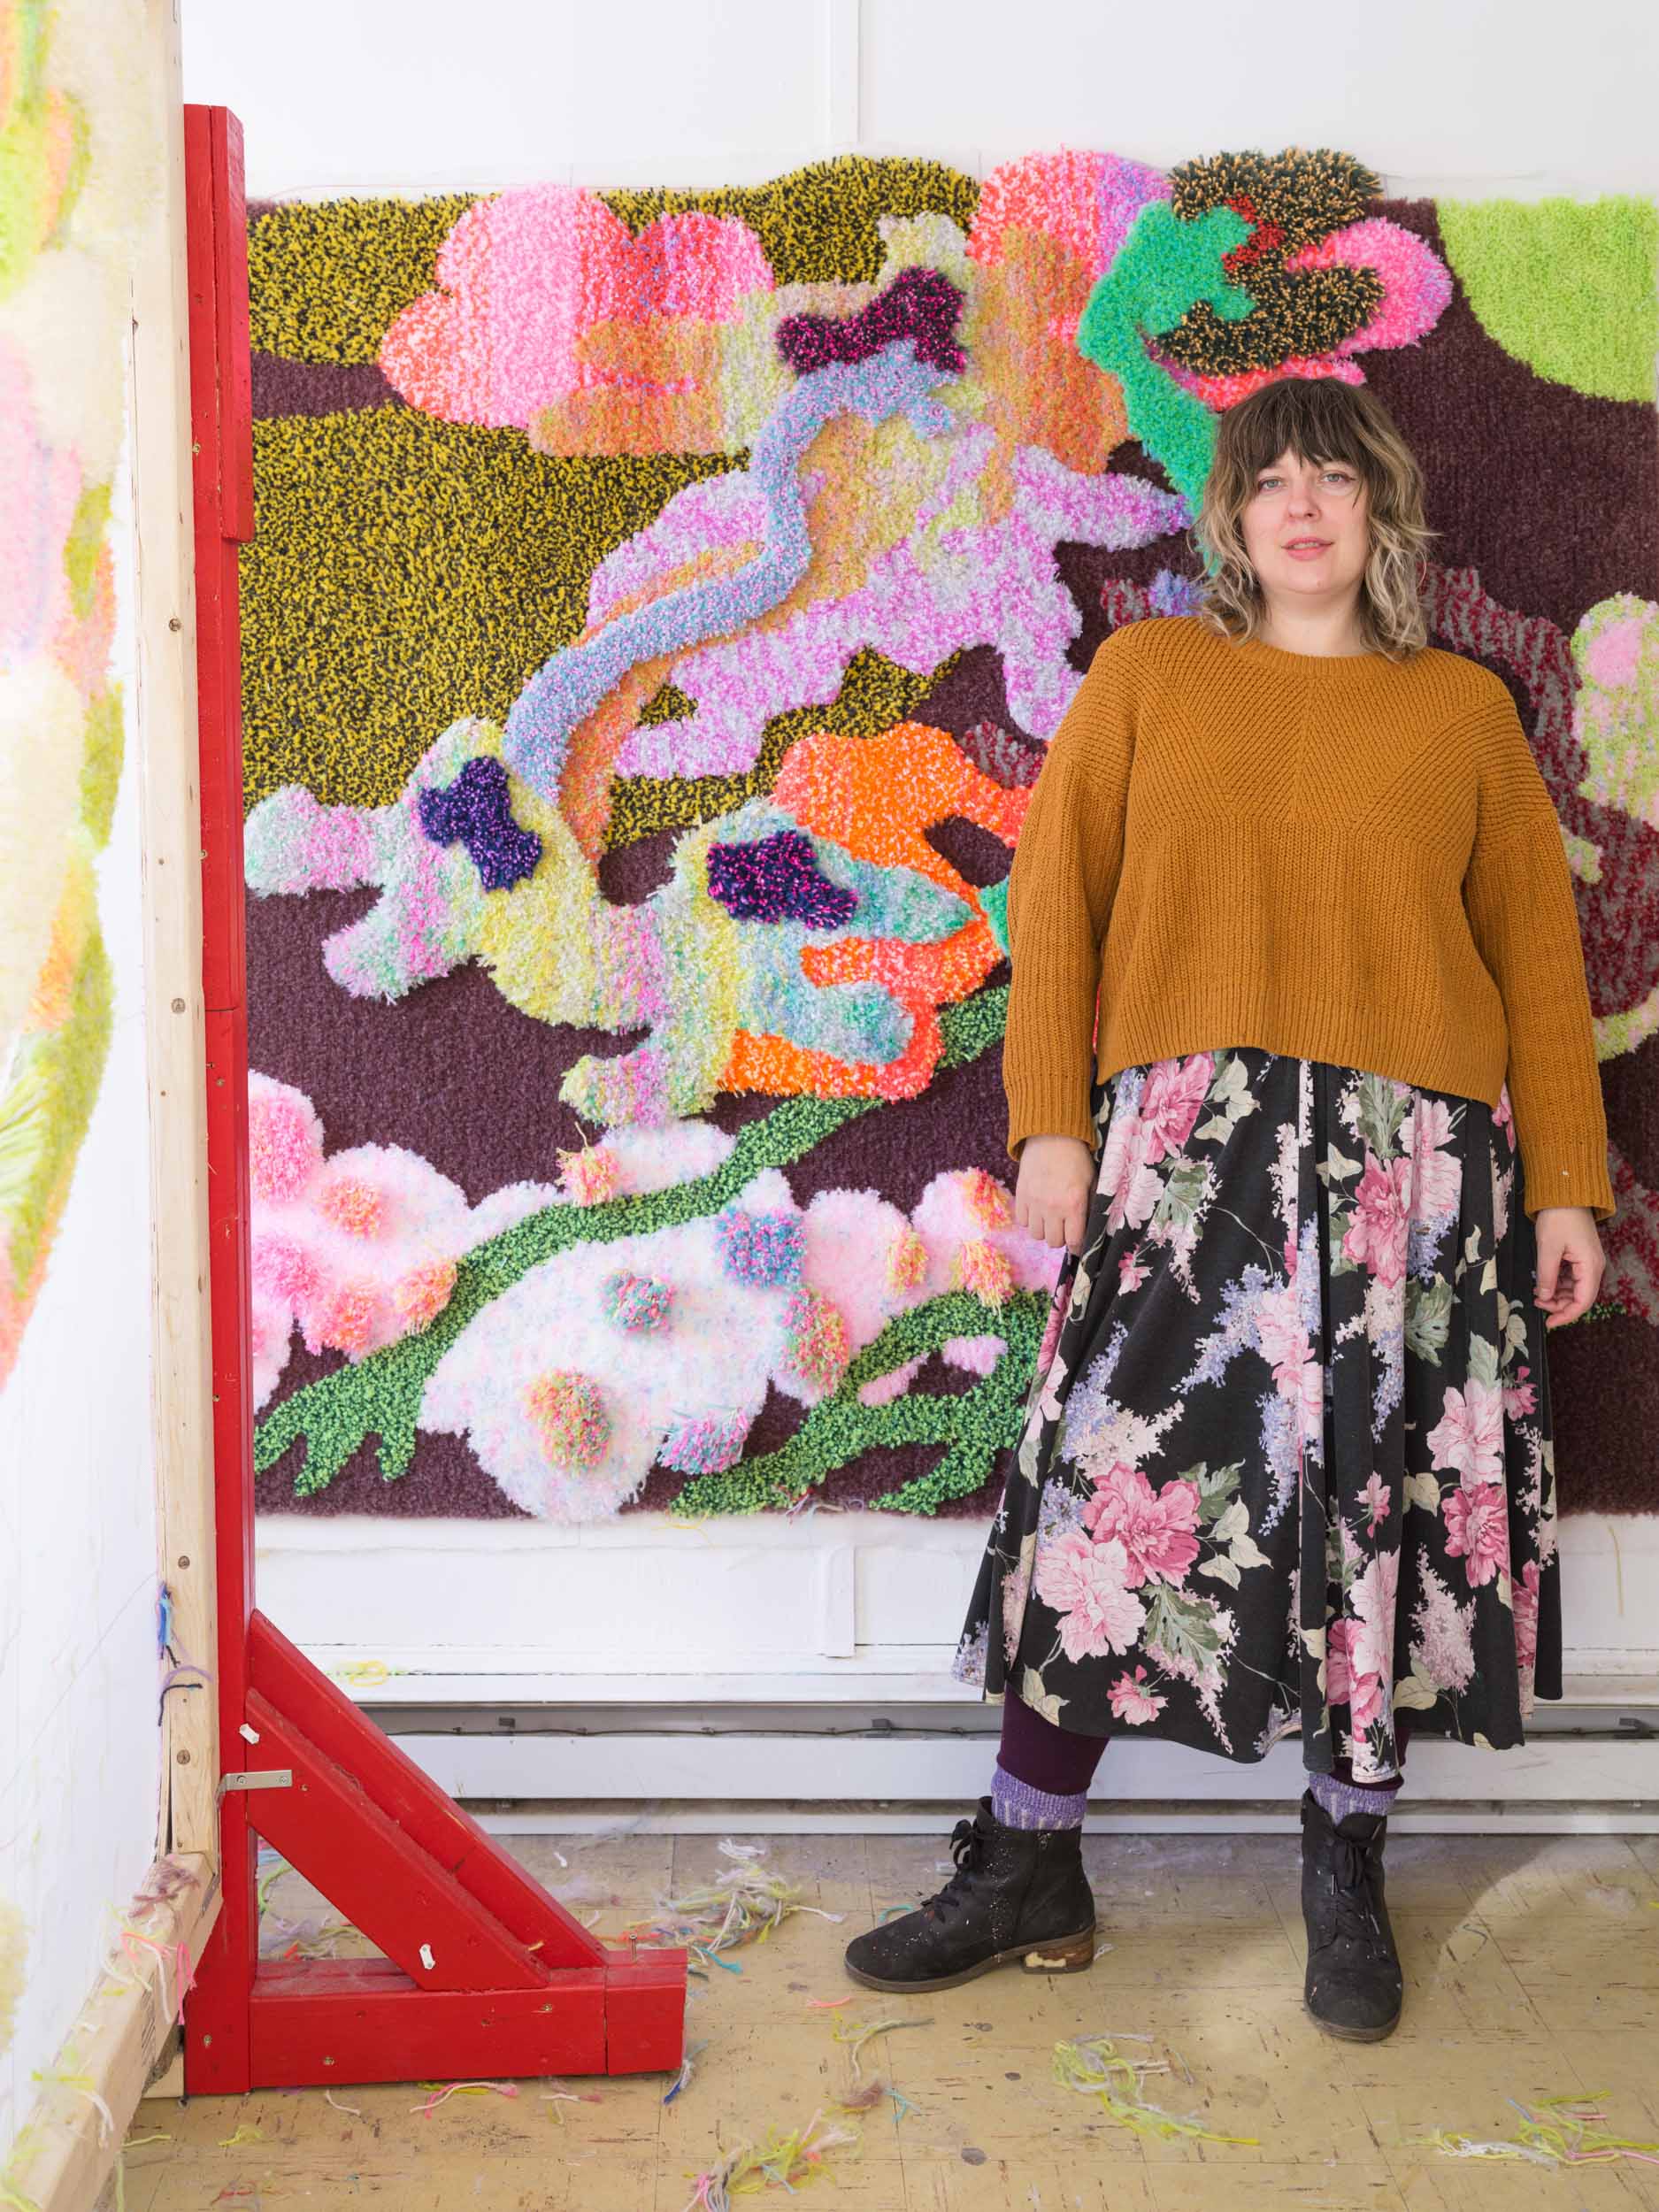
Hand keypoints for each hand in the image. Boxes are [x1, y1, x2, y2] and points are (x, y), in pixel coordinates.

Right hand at [1013, 1133, 1096, 1255]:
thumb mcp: (1092, 1181)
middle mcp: (1052, 1207)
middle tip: (1064, 1227)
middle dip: (1061, 1237)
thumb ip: (1091, 1206)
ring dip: (1045, 1230)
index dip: (1077, 1245)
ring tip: (1050, 1219)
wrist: (1051, 1136)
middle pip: (1053, 1242)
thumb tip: (1090, 1227)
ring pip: (1036, 1235)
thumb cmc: (1076, 1158)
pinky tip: (1038, 1210)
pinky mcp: (1021, 1195)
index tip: (1077, 1242)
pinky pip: (1022, 1221)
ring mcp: (1034, 1202)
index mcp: (1074, 1204)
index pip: (1073, 1241)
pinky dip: (1030, 1219)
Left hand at [1533, 1205, 1605, 1329]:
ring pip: (1574, 1288)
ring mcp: (1587, 1261)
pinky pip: (1571, 1277)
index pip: (1583, 1301)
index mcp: (1590, 1266)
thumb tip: (1544, 1297)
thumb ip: (1547, 1275)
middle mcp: (1593, 1266)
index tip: (1549, 1323)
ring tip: (1537, 1294)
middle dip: (1558, 1305)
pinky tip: (1543, 1283)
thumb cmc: (1559, 1217)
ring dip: (1556, 1294)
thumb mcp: (1548, 1248)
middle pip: (1579, 1297)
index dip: (1566, 1315)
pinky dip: (1557, 1283)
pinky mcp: (1580, 1256)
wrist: (1565, 1194)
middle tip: (1537, 1304)